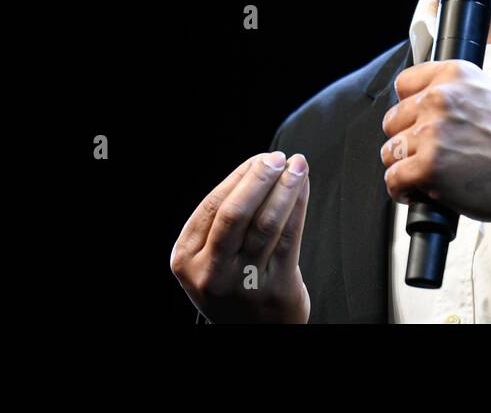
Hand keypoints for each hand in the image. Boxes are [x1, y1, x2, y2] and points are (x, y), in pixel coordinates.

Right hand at [169, 151, 311, 322]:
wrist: (253, 332)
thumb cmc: (233, 281)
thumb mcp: (210, 256)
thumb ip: (223, 219)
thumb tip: (258, 166)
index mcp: (186, 259)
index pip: (212, 206)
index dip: (239, 177)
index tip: (259, 158)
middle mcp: (211, 273)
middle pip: (236, 213)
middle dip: (259, 178)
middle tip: (277, 157)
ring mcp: (243, 284)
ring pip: (266, 223)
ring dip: (285, 188)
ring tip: (298, 166)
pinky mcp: (275, 289)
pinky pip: (289, 237)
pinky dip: (298, 206)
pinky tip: (303, 188)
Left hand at [380, 60, 490, 223]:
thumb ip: (457, 90)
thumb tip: (427, 97)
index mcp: (454, 75)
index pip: (403, 84)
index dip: (409, 108)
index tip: (416, 122)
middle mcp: (440, 98)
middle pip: (393, 120)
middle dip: (407, 139)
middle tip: (429, 153)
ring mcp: (433, 132)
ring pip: (390, 151)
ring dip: (405, 166)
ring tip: (428, 173)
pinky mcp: (428, 166)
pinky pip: (393, 179)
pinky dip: (402, 190)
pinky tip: (419, 191)